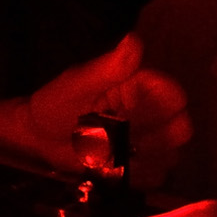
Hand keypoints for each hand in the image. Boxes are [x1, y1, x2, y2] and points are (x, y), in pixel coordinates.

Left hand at [0, 35, 190, 190]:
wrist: (36, 138)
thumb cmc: (54, 104)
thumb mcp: (77, 84)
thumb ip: (108, 68)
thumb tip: (134, 39)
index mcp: (137, 87)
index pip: (171, 94)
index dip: (162, 107)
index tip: (133, 117)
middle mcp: (149, 113)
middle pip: (180, 128)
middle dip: (156, 139)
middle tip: (124, 142)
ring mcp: (145, 142)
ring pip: (170, 155)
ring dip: (144, 160)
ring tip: (111, 155)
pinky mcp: (136, 166)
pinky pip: (154, 176)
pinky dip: (135, 177)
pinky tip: (111, 170)